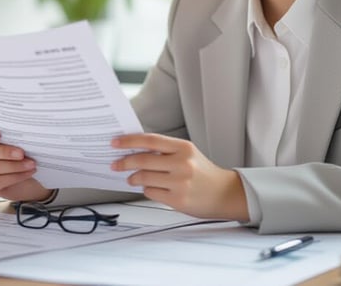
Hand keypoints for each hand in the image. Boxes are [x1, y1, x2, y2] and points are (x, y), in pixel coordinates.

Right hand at [0, 124, 53, 202]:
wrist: (30, 178)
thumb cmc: (25, 155)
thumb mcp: (22, 144)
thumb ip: (18, 137)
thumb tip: (26, 133)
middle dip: (4, 152)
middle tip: (22, 153)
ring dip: (14, 166)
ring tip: (31, 164)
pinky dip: (15, 176)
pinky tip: (28, 173)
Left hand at [111, 133, 248, 220]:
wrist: (224, 193)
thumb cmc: (204, 173)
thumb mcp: (188, 154)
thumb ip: (165, 150)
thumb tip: (134, 149)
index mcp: (184, 148)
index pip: (150, 140)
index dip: (129, 141)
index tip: (116, 143)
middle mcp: (182, 164)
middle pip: (143, 160)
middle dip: (124, 162)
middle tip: (116, 164)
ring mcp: (180, 182)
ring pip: (144, 178)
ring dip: (133, 178)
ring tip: (132, 178)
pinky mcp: (178, 199)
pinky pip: (150, 192)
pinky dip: (146, 189)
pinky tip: (150, 187)